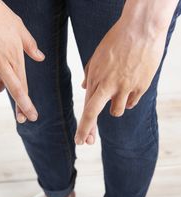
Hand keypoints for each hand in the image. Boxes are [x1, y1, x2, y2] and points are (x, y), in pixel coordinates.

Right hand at [0, 0, 44, 122]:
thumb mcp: (18, 27)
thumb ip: (30, 45)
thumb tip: (41, 58)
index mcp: (14, 55)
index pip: (23, 86)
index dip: (27, 104)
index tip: (32, 116)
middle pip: (13, 91)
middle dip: (21, 107)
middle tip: (23, 119)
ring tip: (0, 77)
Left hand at [74, 14, 167, 144]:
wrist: (141, 28)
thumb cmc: (117, 40)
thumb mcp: (98, 56)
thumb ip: (90, 74)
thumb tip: (85, 88)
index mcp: (96, 78)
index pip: (87, 109)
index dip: (83, 127)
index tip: (80, 140)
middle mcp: (108, 85)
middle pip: (94, 113)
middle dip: (88, 131)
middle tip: (86, 143)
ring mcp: (125, 87)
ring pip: (118, 111)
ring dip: (116, 107)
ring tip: (120, 90)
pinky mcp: (140, 86)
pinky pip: (132, 102)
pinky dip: (130, 98)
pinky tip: (131, 85)